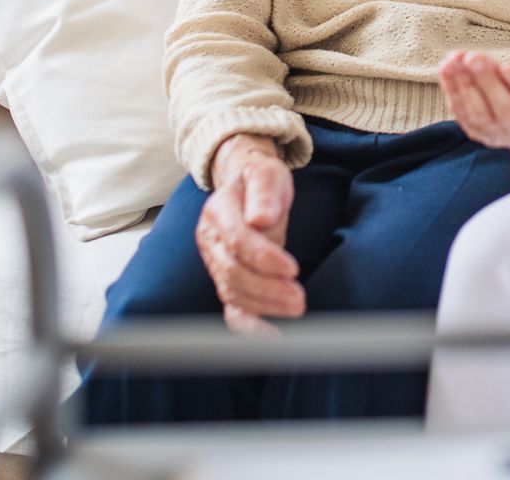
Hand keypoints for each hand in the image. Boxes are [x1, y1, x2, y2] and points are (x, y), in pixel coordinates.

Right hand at [196, 135, 303, 332]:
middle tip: (299, 299)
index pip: (237, 240)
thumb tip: (260, 219)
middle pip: (234, 272)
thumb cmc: (260, 180)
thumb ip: (264, 193)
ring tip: (296, 308)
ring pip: (234, 292)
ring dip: (265, 305)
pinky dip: (248, 325)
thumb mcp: (267, 173)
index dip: (263, 258)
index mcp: (218, 212)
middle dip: (267, 289)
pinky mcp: (226, 279)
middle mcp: (211, 240)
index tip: (292, 269)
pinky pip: (232, 306)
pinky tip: (270, 336)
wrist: (246, 186)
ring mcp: (215, 263)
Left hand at [440, 49, 509, 172]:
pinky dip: (453, 91)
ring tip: (455, 60)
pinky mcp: (481, 133)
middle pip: (506, 110)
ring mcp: (501, 135)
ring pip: (481, 114)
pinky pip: (464, 115)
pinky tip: (447, 68)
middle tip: (474, 57)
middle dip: (487, 82)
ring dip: (464, 85)